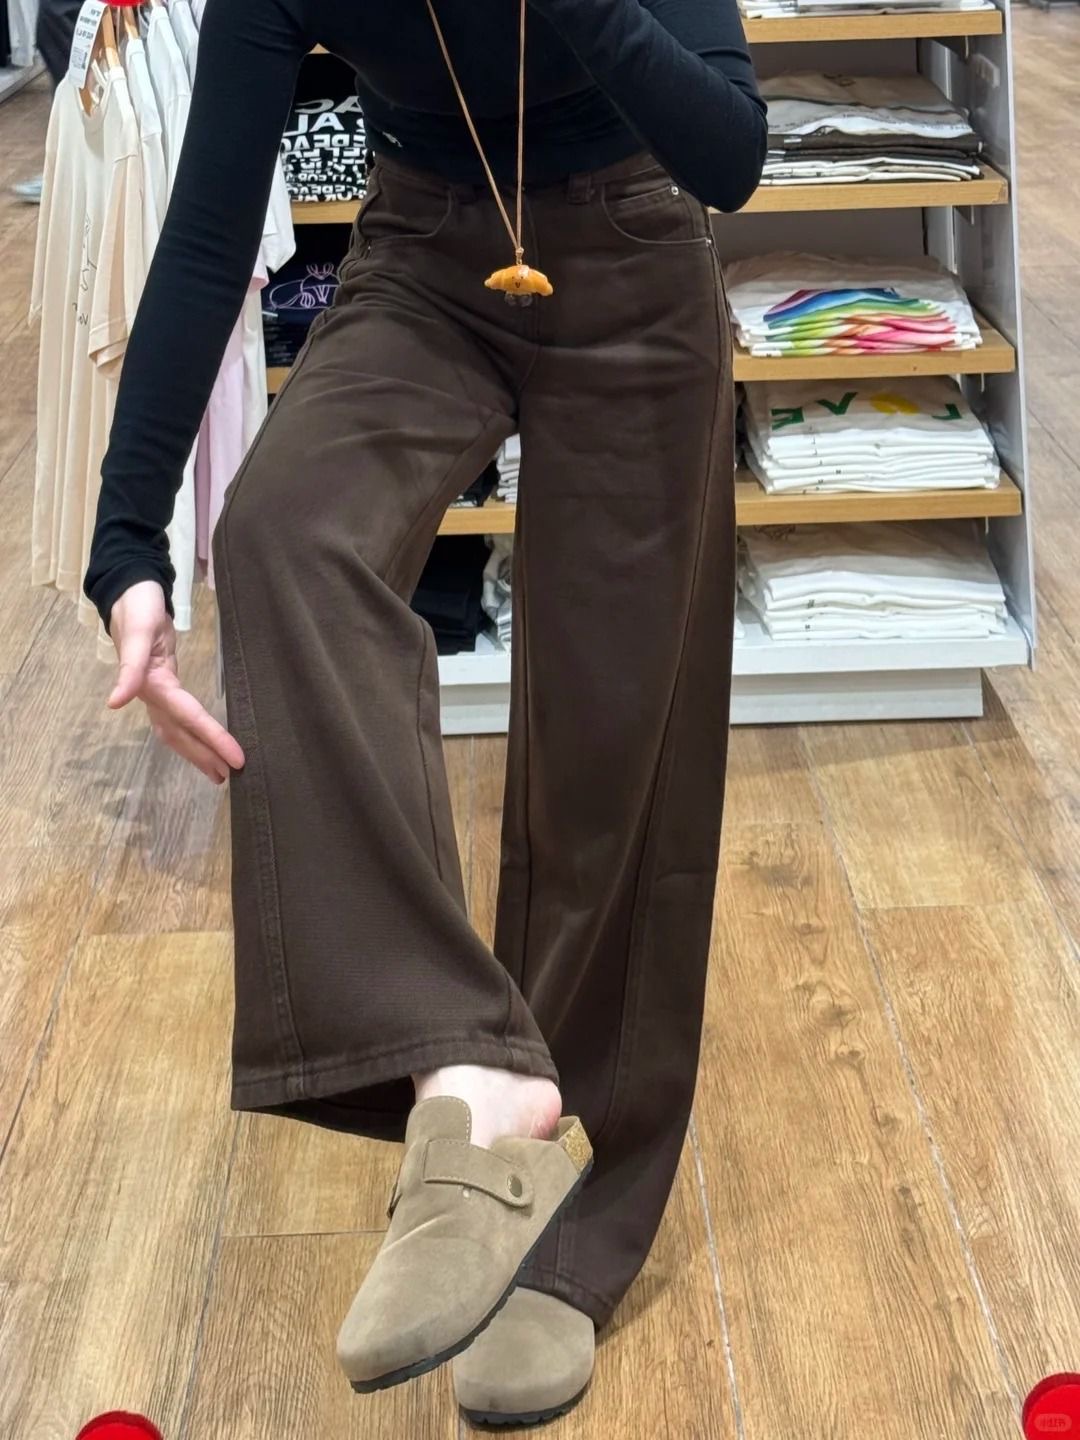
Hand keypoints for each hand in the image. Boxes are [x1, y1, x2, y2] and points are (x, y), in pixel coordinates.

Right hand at [107, 579, 245, 784]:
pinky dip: (190, 733)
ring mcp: (156, 691)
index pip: (189, 717)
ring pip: (176, 730)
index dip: (212, 738)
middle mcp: (153, 694)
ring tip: (217, 771)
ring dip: (196, 751)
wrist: (129, 590)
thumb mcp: (137, 631)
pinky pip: (178, 717)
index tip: (235, 759)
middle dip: (205, 755)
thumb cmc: (137, 607)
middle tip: (230, 776)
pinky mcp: (161, 684)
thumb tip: (115, 703)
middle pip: (181, 733)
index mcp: (153, 684)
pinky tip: (200, 740)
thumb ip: (129, 667)